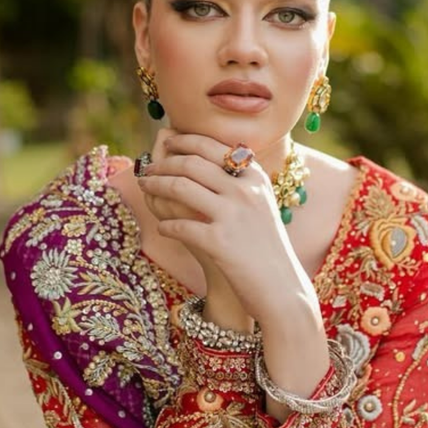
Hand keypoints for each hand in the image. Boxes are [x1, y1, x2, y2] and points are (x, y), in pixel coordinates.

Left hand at [137, 131, 303, 326]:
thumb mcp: (259, 205)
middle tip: (147, 169)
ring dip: (155, 186)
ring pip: (180, 188)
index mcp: (254, 176)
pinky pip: (179, 226)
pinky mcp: (219, 242)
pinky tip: (162, 227)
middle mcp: (244, 190)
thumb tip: (200, 158)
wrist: (281, 287)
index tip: (167, 142)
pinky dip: (166, 225)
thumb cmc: (266, 246)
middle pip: (191, 164)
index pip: (211, 146)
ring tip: (145, 188)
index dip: (184, 141)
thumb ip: (237, 180)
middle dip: (163, 163)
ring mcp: (232, 215)